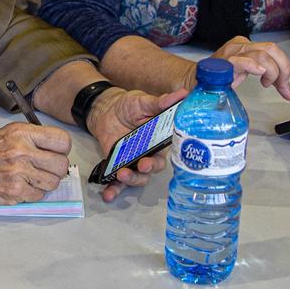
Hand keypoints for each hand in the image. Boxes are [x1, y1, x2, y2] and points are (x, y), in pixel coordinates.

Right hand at [0, 122, 72, 207]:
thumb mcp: (0, 135)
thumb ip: (27, 139)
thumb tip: (49, 147)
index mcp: (20, 133)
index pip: (62, 140)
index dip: (61, 149)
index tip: (55, 153)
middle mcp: (22, 150)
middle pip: (61, 164)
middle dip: (55, 169)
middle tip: (43, 170)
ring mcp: (19, 172)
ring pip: (53, 182)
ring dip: (44, 183)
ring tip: (28, 179)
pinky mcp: (15, 192)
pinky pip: (39, 196)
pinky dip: (32, 195)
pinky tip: (18, 188)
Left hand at [87, 87, 188, 201]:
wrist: (106, 109)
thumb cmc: (129, 105)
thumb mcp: (144, 101)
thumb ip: (161, 102)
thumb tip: (183, 94)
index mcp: (159, 140)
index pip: (166, 152)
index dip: (163, 157)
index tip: (155, 158)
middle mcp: (149, 154)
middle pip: (153, 169)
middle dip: (147, 170)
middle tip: (141, 165)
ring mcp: (133, 162)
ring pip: (138, 178)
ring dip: (131, 180)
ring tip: (122, 174)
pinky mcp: (118, 166)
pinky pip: (118, 182)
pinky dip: (114, 190)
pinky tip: (108, 195)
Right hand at [202, 36, 289, 99]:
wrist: (195, 82)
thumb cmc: (220, 79)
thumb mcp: (250, 75)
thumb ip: (271, 81)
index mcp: (248, 46)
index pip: (274, 50)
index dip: (285, 67)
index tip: (285, 86)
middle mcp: (241, 45)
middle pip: (272, 49)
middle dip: (283, 68)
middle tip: (281, 84)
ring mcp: (231, 53)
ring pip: (262, 54)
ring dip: (271, 72)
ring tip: (266, 84)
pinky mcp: (223, 64)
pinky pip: (241, 61)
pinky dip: (253, 66)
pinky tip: (259, 72)